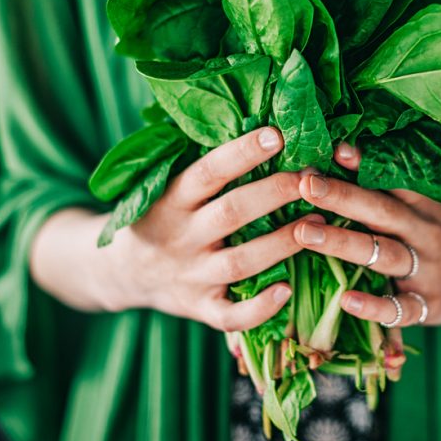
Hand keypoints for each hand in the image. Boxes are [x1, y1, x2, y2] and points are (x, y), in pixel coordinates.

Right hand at [90, 127, 321, 330]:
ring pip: (240, 262)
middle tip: (312, 177)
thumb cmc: (162, 217)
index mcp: (171, 200)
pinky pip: (231, 316)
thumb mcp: (168, 187)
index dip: (242, 152)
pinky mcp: (199, 308)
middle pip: (232, 213)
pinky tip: (288, 291)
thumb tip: (261, 125)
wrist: (121, 272)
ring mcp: (191, 276)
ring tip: (319, 222)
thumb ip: (206, 167)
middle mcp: (181, 237)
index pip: (208, 171)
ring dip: (282, 243)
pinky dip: (259, 308)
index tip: (277, 134)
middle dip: (275, 193)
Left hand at [291, 143, 440, 326]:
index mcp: (419, 207)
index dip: (361, 166)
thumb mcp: (419, 207)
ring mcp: (428, 271)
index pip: (389, 183)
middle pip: (382, 212)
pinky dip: (375, 306)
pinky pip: (401, 309)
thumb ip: (382, 186)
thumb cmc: (437, 234)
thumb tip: (339, 150)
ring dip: (344, 243)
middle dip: (342, 197)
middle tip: (305, 185)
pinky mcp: (430, 307)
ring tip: (304, 232)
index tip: (331, 151)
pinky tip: (346, 300)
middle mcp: (424, 234)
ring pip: (385, 255)